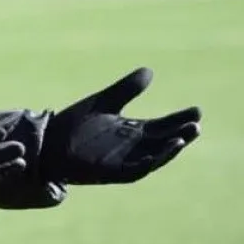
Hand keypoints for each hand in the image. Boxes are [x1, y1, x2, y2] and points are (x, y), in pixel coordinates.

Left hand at [40, 67, 201, 184]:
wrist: (46, 142)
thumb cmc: (73, 124)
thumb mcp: (103, 102)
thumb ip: (126, 89)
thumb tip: (150, 70)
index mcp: (133, 130)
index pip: (164, 125)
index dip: (180, 119)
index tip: (197, 110)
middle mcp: (133, 147)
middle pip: (164, 141)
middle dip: (181, 134)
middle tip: (196, 124)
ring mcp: (123, 160)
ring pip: (154, 157)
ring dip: (169, 150)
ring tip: (183, 138)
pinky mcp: (109, 172)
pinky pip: (133, 171)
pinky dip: (145, 164)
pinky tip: (154, 155)